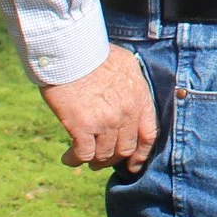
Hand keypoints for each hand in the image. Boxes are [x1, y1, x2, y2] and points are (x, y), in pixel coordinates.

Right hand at [41, 45, 157, 170]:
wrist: (71, 52)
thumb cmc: (94, 53)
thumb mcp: (125, 64)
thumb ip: (130, 84)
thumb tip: (128, 94)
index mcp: (139, 98)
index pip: (148, 134)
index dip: (141, 153)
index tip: (133, 164)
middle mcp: (126, 113)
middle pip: (125, 148)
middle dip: (114, 157)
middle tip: (102, 159)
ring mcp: (105, 122)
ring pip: (104, 155)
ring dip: (94, 160)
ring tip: (84, 158)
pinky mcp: (83, 127)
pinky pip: (83, 154)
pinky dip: (75, 159)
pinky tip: (68, 157)